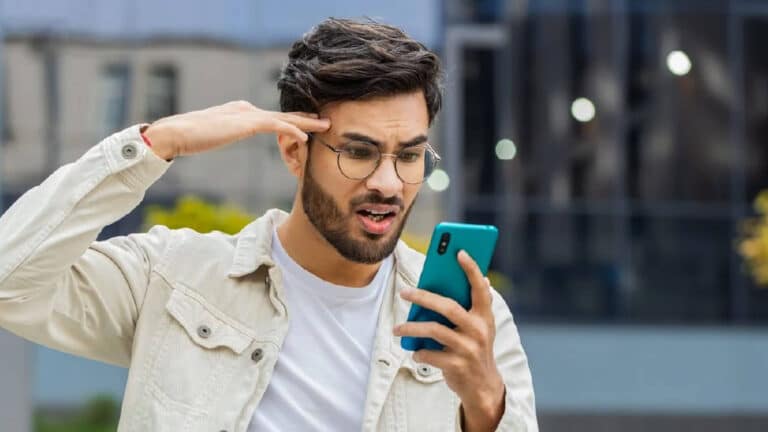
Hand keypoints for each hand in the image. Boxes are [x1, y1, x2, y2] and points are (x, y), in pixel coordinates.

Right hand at [142, 100, 330, 159]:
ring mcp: (246, 114)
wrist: (176, 133)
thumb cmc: (190, 137)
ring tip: (325, 126)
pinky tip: (306, 137)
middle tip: (325, 121)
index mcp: (240, 111)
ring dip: (306, 123)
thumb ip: (227, 131)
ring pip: (283, 118)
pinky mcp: (245, 123)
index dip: (291, 121)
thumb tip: (231, 132)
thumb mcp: (215, 134)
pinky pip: (275, 126)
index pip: (271, 116)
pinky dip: (292, 131)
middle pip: (282, 115)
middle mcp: (246, 108)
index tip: (308, 125)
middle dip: (305, 118)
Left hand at [393, 250, 504, 431]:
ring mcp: (469, 348)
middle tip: (404, 292)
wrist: (483, 386)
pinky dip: (419, 351)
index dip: (471, 269)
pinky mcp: (457, 365)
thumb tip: (478, 279)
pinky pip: (430, 353)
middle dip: (423, 297)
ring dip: (412, 328)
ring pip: (434, 330)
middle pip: (448, 307)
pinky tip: (414, 350)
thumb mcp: (479, 326)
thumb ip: (473, 306)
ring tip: (398, 329)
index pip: (480, 288)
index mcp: (485, 316)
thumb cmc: (475, 348)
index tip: (459, 252)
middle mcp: (479, 330)